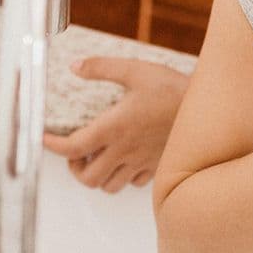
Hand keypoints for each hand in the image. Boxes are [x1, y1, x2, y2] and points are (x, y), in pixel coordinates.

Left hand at [42, 56, 189, 192]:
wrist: (209, 107)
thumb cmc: (172, 88)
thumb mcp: (135, 70)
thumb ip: (101, 68)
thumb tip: (74, 66)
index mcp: (114, 127)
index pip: (73, 147)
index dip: (52, 146)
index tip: (44, 138)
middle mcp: (125, 150)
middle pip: (87, 178)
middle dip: (75, 168)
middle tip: (76, 152)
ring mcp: (141, 162)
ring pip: (109, 186)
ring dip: (97, 176)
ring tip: (98, 157)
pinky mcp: (156, 167)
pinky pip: (132, 183)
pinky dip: (121, 176)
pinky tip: (124, 158)